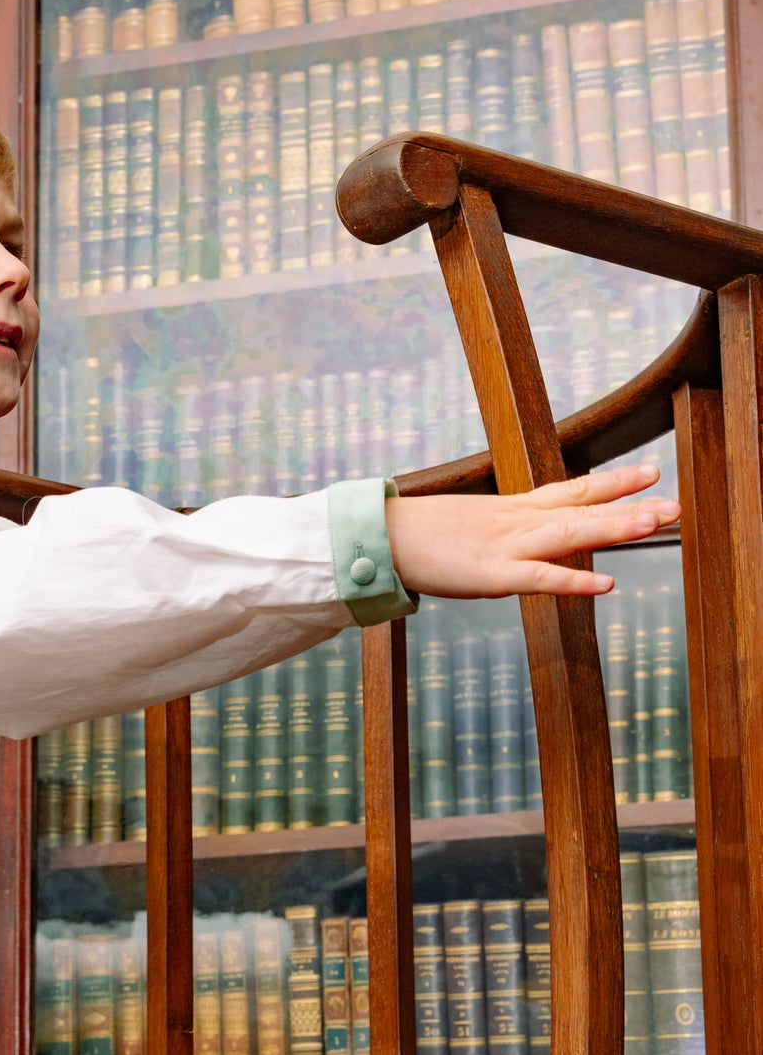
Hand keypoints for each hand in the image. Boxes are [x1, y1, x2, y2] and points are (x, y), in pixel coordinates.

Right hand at [383, 462, 679, 598]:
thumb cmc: (419, 538)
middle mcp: (516, 521)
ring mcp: (506, 546)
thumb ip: (502, 541)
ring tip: (657, 523)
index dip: (612, 482)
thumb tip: (520, 555)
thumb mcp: (469, 531)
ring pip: (571, 532)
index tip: (649, 472)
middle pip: (582, 507)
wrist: (380, 538)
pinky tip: (606, 583)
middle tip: (675, 504)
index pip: (571, 489)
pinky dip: (575, 579)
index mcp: (511, 510)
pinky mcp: (492, 575)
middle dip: (631, 505)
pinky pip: (541, 578)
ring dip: (616, 528)